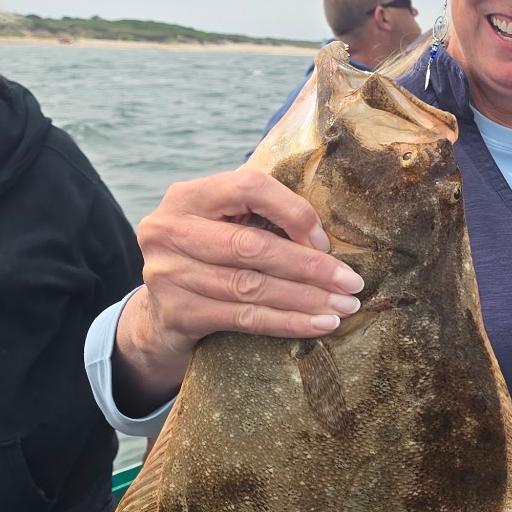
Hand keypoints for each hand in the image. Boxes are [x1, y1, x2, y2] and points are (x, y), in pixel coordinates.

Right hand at [115, 167, 364, 406]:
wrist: (159, 315)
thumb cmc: (207, 259)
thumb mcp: (221, 224)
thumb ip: (260, 215)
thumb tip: (327, 236)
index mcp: (187, 196)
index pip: (249, 187)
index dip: (294, 212)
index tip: (325, 242)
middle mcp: (169, 230)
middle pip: (253, 246)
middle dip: (311, 267)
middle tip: (352, 283)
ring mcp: (169, 273)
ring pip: (252, 286)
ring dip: (307, 299)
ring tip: (344, 306)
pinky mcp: (177, 312)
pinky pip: (245, 318)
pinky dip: (288, 322)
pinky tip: (319, 325)